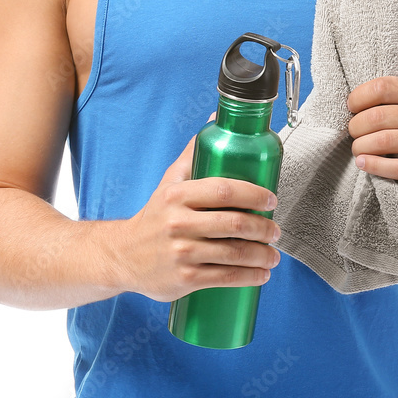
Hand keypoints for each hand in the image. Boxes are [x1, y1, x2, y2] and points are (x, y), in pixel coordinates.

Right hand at [116, 134, 281, 302]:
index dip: (253, 194)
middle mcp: (178, 223)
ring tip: (273, 255)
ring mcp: (181, 252)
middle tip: (275, 231)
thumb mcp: (169, 181)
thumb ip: (192, 153)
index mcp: (177, 195)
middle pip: (233, 223)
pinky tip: (261, 275)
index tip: (271, 199)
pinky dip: (250, 277)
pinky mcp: (184, 279)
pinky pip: (225, 278)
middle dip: (263, 228)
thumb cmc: (154, 216)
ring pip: (233, 253)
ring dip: (262, 255)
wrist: (123, 256)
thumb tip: (215, 118)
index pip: (224, 190)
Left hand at [346, 76, 397, 199]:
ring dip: (361, 147)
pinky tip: (362, 163)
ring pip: (385, 140)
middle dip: (356, 126)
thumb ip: (384, 102)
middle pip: (379, 116)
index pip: (383, 87)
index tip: (351, 108)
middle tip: (353, 134)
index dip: (359, 97)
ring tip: (357, 150)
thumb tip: (350, 104)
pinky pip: (396, 167)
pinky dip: (373, 165)